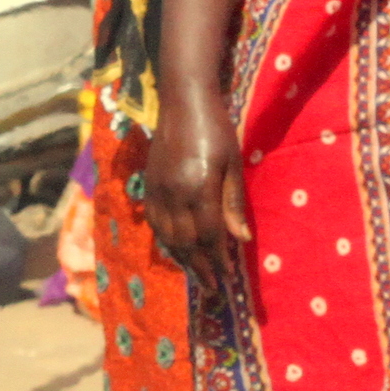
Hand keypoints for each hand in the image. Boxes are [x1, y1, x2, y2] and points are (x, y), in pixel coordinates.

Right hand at [145, 81, 249, 282]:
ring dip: (182, 259)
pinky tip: (175, 249)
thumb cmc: (216, 129)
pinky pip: (154, 222)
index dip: (218, 259)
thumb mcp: (233, 164)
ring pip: (167, 235)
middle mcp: (174, 194)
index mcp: (199, 188)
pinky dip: (165, 240)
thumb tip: (241, 239)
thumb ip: (233, 203)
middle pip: (186, 241)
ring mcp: (157, 190)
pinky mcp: (148, 185)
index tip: (228, 277)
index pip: (209, 234)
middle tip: (212, 288)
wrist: (181, 102)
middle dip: (200, 267)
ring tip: (196, 275)